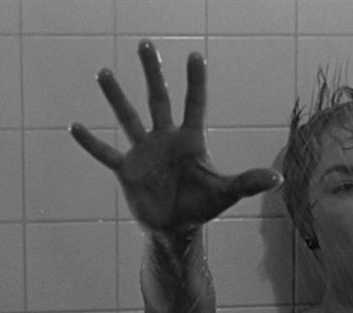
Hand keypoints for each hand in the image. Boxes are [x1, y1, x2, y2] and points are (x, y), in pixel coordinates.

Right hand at [70, 40, 281, 231]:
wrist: (177, 226)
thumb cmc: (203, 206)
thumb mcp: (226, 193)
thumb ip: (247, 183)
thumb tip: (278, 178)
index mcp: (190, 140)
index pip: (194, 104)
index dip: (195, 81)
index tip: (195, 55)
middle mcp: (166, 140)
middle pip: (159, 99)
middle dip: (152, 73)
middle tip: (144, 44)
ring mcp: (144, 153)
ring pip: (128, 118)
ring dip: (116, 97)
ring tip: (104, 72)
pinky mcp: (127, 171)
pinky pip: (106, 154)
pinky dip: (91, 143)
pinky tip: (74, 126)